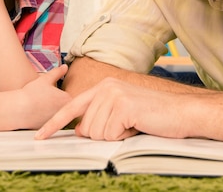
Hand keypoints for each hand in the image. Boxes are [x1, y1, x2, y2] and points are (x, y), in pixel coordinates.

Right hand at [17, 64, 71, 128]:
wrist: (17, 110)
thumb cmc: (31, 94)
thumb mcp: (46, 79)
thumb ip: (58, 72)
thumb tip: (65, 66)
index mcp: (67, 99)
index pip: (74, 96)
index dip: (64, 93)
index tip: (56, 91)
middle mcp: (65, 112)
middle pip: (67, 106)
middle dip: (61, 102)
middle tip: (47, 97)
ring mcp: (57, 121)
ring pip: (59, 115)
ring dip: (54, 110)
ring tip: (41, 104)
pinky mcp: (48, 128)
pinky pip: (51, 122)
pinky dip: (46, 118)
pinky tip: (37, 113)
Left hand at [35, 78, 184, 140]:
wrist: (182, 113)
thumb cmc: (154, 115)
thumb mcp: (122, 114)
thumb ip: (100, 117)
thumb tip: (80, 130)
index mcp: (104, 86)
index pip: (72, 107)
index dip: (54, 123)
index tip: (40, 137)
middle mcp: (106, 87)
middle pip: (86, 128)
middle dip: (105, 135)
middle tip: (127, 126)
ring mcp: (114, 94)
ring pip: (96, 133)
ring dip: (116, 136)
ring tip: (133, 124)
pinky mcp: (123, 105)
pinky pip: (110, 134)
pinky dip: (124, 136)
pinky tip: (137, 125)